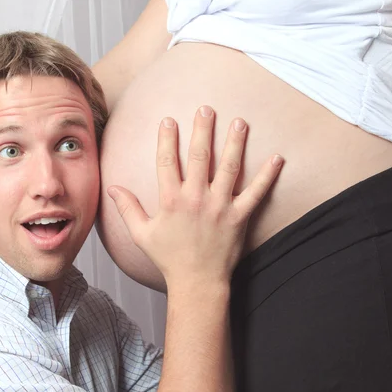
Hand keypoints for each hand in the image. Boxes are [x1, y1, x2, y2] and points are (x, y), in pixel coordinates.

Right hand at [108, 106, 282, 287]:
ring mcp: (219, 206)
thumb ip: (127, 208)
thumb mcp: (141, 234)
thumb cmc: (169, 258)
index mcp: (171, 200)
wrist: (197, 282)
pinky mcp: (239, 217)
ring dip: (235, 142)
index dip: (167, 138)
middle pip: (200, 156)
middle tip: (207, 108)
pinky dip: (268, 175)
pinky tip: (278, 158)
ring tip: (240, 122)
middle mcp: (195, 198)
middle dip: (203, 129)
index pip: (167, 161)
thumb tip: (113, 187)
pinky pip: (256, 193)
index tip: (169, 119)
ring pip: (229, 167)